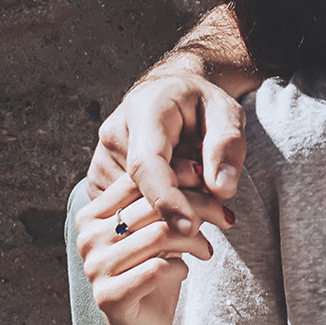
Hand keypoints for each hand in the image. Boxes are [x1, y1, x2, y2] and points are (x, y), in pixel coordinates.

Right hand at [76, 172, 229, 324]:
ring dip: (195, 239)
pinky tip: (185, 271)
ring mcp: (94, 267)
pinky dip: (182, 267)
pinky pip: (158, 268)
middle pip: (154, 204)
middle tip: (226, 217)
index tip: (213, 185)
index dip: (182, 176)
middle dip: (200, 206)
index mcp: (93, 214)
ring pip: (161, 234)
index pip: (140, 179)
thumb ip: (167, 200)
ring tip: (206, 249)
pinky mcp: (108, 296)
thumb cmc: (155, 274)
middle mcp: (88, 237)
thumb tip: (197, 164)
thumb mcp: (161, 231)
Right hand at [92, 70, 247, 237]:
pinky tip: (175, 190)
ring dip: (172, 209)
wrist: (169, 96)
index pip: (147, 164)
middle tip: (219, 198)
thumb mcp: (226, 113)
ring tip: (194, 181)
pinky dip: (157, 212)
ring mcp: (101, 160)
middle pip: (143, 191)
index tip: (190, 227)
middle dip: (184, 204)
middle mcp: (113, 135)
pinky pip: (128, 211)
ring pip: (135, 207)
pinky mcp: (98, 182)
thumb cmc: (200, 105)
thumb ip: (227, 146)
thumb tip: (221, 189)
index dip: (166, 199)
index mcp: (143, 111)